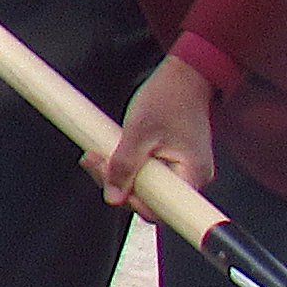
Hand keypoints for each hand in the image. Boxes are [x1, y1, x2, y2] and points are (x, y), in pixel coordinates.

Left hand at [96, 53, 217, 209]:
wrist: (184, 77)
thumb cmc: (168, 98)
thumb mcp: (138, 132)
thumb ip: (125, 166)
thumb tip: (113, 197)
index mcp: (192, 174)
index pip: (161, 210)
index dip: (133, 203)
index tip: (112, 184)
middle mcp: (192, 178)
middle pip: (150, 200)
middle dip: (117, 184)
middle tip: (93, 161)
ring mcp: (182, 171)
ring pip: (145, 187)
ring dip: (117, 174)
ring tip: (95, 155)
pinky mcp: (171, 163)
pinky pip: (147, 175)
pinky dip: (126, 166)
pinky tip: (108, 153)